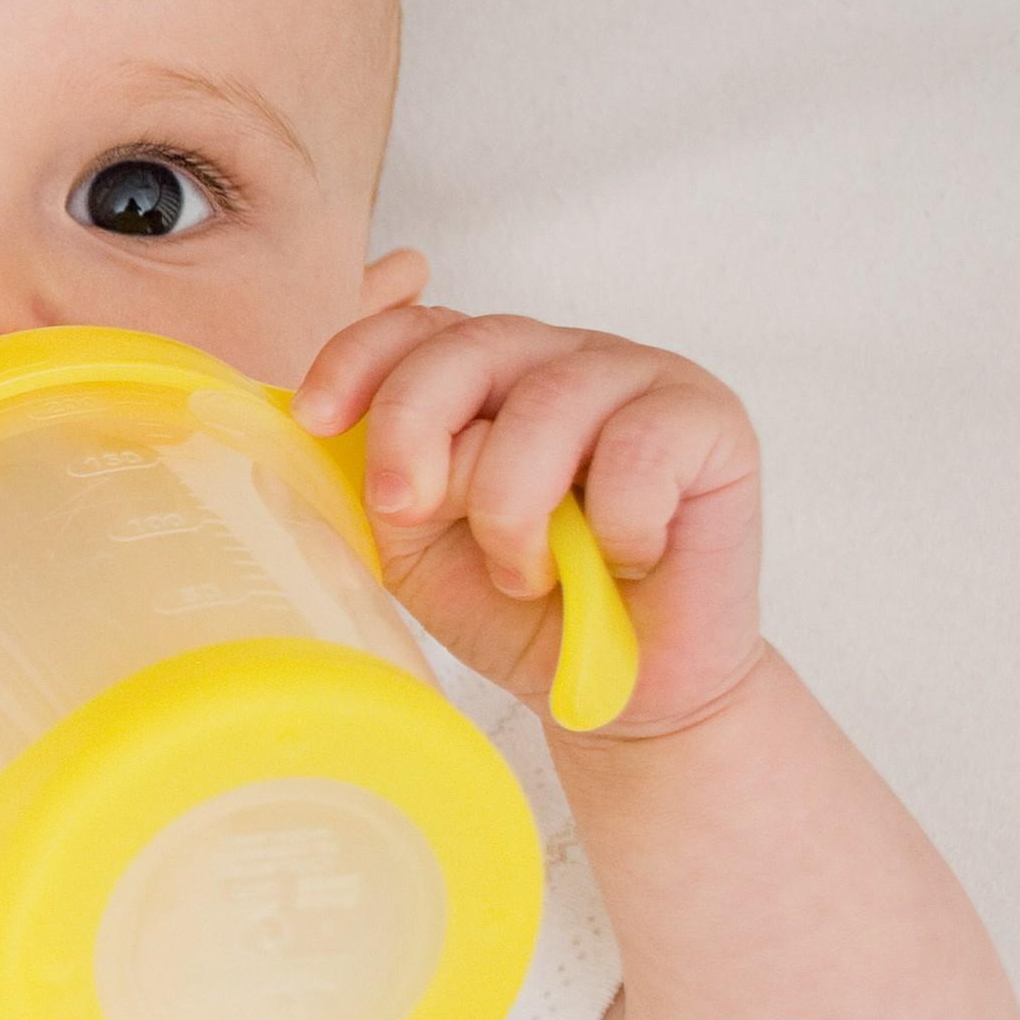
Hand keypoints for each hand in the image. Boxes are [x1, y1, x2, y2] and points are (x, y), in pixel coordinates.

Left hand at [293, 308, 765, 738]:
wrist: (626, 689)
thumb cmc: (523, 608)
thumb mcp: (414, 545)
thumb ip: (372, 480)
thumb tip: (309, 430)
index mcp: (484, 377)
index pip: (412, 329)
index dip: (356, 363)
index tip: (318, 422)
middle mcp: (558, 358)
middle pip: (468, 346)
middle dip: (413, 430)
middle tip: (407, 511)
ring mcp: (639, 377)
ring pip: (545, 403)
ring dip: (513, 509)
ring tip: (524, 573)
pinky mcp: (710, 419)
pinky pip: (637, 448)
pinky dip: (613, 525)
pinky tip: (623, 561)